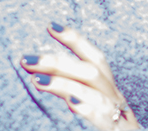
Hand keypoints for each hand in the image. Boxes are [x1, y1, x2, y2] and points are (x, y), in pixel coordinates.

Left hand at [21, 24, 139, 129]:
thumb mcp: (99, 112)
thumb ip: (79, 95)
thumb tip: (43, 78)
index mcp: (111, 93)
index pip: (95, 59)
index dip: (75, 40)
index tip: (51, 26)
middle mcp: (117, 101)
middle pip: (91, 72)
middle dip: (58, 62)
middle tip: (27, 59)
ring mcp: (120, 118)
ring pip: (95, 93)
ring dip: (64, 84)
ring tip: (38, 80)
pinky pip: (106, 120)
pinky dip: (89, 110)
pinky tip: (72, 104)